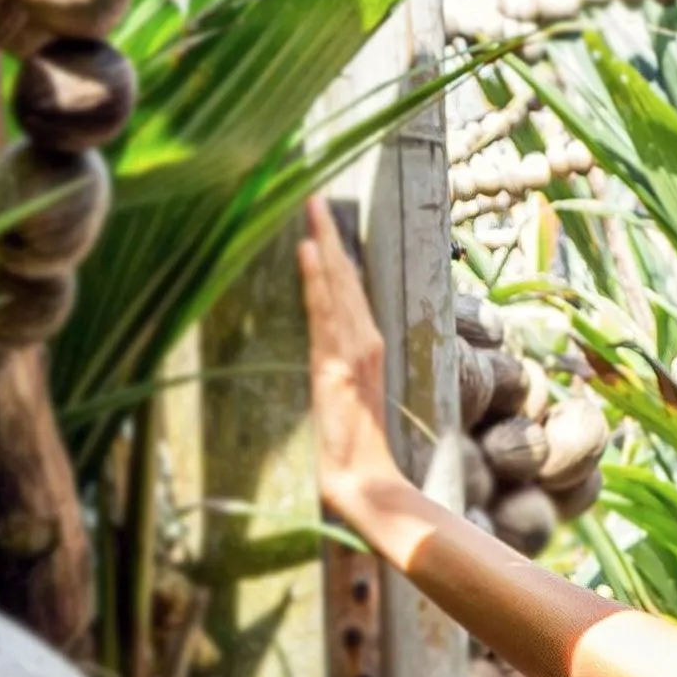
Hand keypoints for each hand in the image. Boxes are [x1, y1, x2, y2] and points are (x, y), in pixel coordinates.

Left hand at [298, 195, 396, 519]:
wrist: (363, 480)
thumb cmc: (355, 446)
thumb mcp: (345, 396)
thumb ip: (336, 364)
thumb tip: (322, 340)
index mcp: (368, 348)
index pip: (351, 290)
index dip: (336, 252)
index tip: (321, 218)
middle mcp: (365, 343)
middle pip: (346, 280)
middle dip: (329, 236)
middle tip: (313, 196)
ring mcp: (352, 353)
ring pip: (338, 288)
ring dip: (324, 246)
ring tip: (311, 209)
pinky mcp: (337, 366)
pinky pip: (326, 314)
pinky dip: (319, 281)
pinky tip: (308, 253)